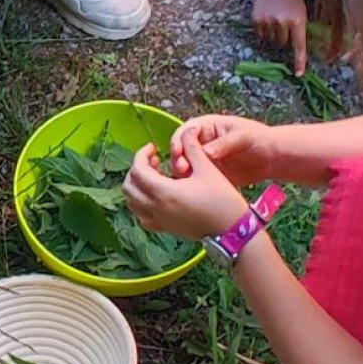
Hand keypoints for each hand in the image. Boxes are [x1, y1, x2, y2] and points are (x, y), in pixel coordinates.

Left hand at [123, 132, 251, 239]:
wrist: (233, 231)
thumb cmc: (222, 200)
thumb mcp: (207, 168)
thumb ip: (192, 148)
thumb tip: (186, 132)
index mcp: (163, 192)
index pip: (137, 170)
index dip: (141, 154)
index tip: (153, 148)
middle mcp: (156, 208)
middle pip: (129, 187)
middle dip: (136, 170)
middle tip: (154, 161)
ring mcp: (160, 221)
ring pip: (132, 203)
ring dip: (138, 187)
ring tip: (156, 177)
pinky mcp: (166, 229)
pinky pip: (143, 217)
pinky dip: (142, 205)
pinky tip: (157, 196)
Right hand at [169, 115, 275, 185]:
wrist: (273, 158)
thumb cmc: (260, 139)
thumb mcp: (243, 137)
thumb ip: (225, 144)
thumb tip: (206, 153)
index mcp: (207, 127)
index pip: (184, 132)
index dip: (177, 141)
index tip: (178, 152)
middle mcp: (201, 143)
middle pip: (180, 151)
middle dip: (177, 160)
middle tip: (183, 171)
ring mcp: (204, 160)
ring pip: (184, 167)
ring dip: (182, 175)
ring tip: (187, 183)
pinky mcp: (208, 175)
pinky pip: (194, 180)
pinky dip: (190, 185)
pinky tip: (193, 192)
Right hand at [253, 0, 308, 75]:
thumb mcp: (301, 12)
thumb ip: (300, 30)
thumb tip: (297, 50)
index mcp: (298, 20)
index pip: (299, 46)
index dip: (299, 61)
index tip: (299, 74)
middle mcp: (283, 22)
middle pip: (283, 44)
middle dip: (284, 38)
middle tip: (284, 23)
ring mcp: (268, 21)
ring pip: (272, 40)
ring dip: (274, 34)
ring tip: (275, 18)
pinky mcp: (257, 20)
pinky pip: (261, 35)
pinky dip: (264, 31)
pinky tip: (267, 19)